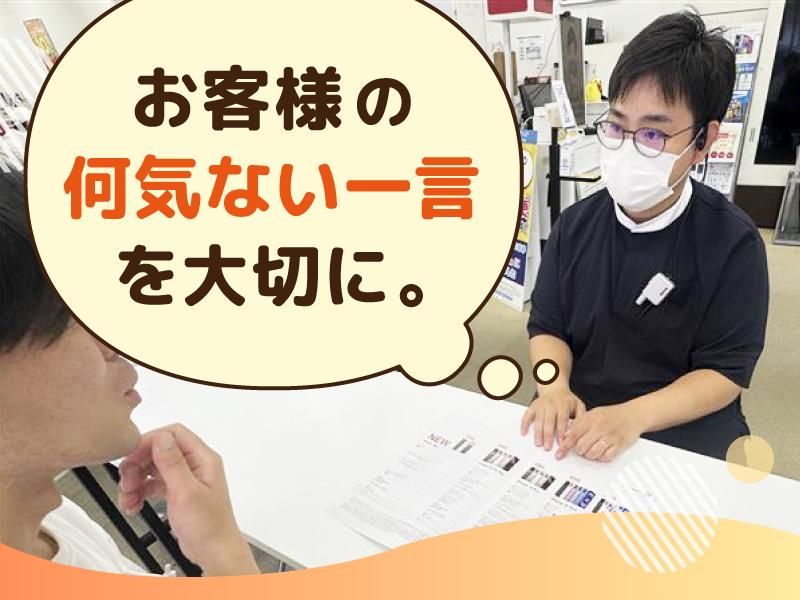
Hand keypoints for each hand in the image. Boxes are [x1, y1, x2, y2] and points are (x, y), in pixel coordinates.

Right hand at [117, 424, 258, 575]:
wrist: (214, 552)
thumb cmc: (208, 526)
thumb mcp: (186, 492)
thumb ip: (172, 463)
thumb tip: (160, 438)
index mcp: (202, 459)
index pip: (173, 435)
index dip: (149, 442)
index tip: (131, 456)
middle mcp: (195, 465)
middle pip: (159, 451)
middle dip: (138, 465)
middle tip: (126, 482)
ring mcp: (186, 478)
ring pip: (153, 468)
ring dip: (136, 480)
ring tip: (128, 497)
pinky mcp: (178, 492)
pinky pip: (154, 484)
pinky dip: (141, 492)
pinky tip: (134, 504)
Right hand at [520, 390, 585, 450]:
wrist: (554, 388)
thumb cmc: (567, 400)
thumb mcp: (578, 404)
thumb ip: (581, 416)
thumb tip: (579, 429)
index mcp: (563, 404)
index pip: (562, 419)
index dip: (561, 431)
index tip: (561, 443)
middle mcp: (551, 404)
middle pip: (549, 421)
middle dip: (548, 435)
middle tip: (548, 447)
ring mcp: (541, 405)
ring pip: (538, 419)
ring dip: (538, 432)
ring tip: (538, 443)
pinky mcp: (533, 406)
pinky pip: (527, 414)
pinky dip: (524, 423)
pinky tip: (524, 432)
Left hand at [556, 404, 643, 461]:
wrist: (633, 414)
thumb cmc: (611, 415)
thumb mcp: (592, 414)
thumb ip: (578, 424)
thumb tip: (565, 435)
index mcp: (590, 419)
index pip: (573, 435)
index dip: (565, 446)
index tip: (559, 454)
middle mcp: (599, 428)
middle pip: (581, 447)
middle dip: (579, 451)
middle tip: (581, 448)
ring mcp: (610, 437)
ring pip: (592, 454)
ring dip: (589, 455)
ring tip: (592, 450)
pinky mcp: (619, 445)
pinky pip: (605, 457)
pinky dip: (601, 457)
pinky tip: (602, 452)